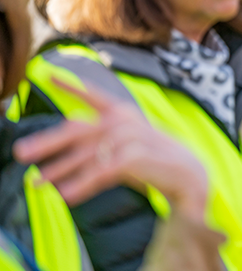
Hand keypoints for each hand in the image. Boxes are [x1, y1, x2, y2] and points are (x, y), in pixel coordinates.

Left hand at [13, 78, 207, 219]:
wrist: (191, 178)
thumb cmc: (155, 164)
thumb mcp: (124, 149)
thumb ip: (96, 147)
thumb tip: (54, 158)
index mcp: (125, 114)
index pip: (94, 95)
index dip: (70, 85)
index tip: (47, 74)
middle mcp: (127, 122)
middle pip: (80, 130)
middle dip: (47, 142)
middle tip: (20, 153)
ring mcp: (133, 138)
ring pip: (87, 154)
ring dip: (60, 170)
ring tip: (38, 184)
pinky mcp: (137, 158)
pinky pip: (101, 172)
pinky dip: (82, 185)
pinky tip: (66, 196)